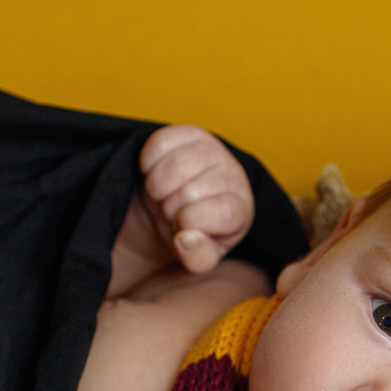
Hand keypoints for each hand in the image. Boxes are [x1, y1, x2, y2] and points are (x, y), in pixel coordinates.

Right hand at [137, 124, 254, 273]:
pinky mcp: (188, 132)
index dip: (192, 222)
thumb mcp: (197, 256)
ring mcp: (212, 149)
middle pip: (192, 192)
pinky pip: (159, 144)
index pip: (223, 211)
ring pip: (176, 165)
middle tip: (170, 211)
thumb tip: (186, 238)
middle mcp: (233, 174)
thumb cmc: (188, 234)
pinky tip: (155, 173)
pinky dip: (148, 164)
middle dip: (170, 208)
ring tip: (162, 194)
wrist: (170, 206)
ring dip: (157, 187)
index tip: (181, 227)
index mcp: (241, 209)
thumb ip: (198, 257)